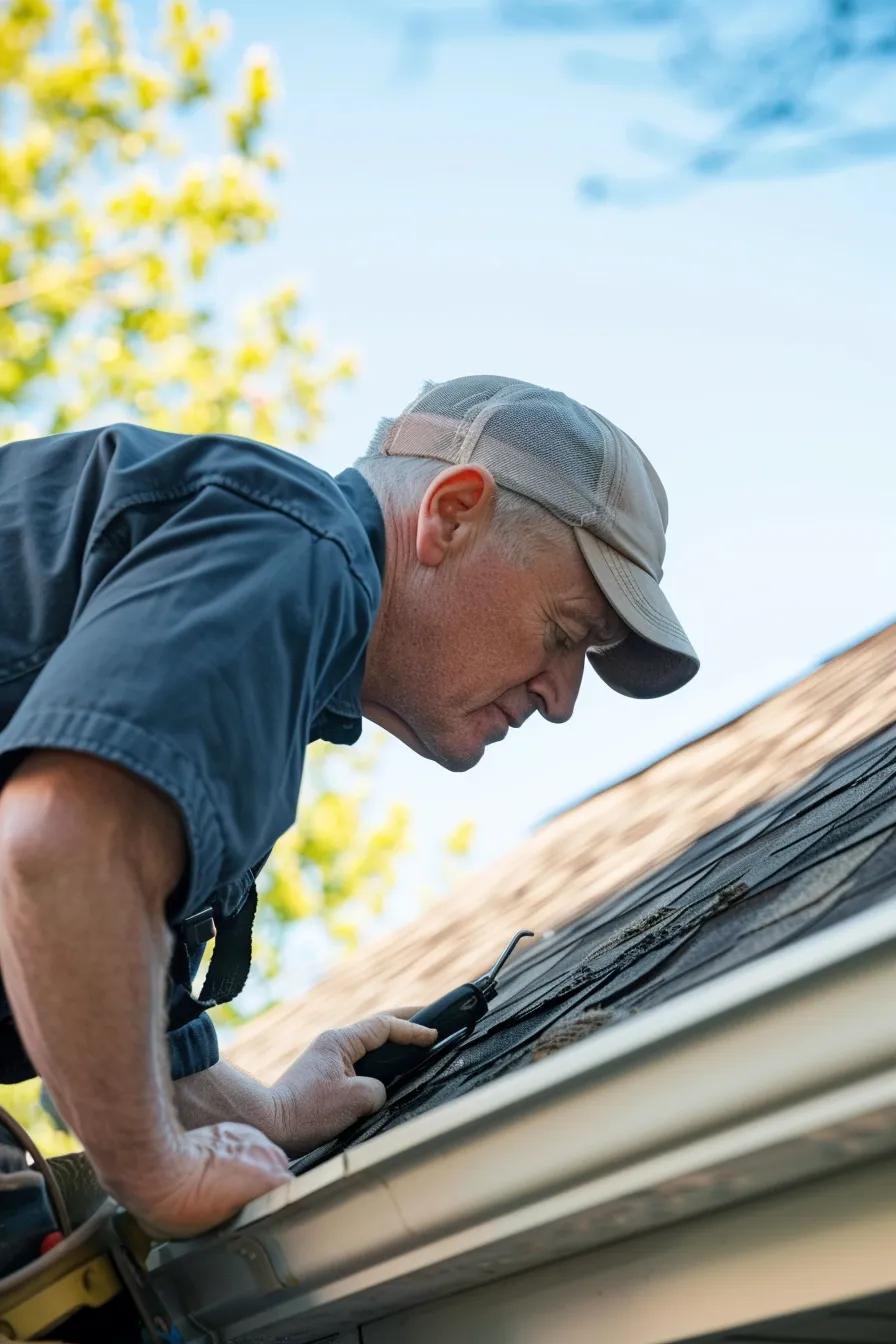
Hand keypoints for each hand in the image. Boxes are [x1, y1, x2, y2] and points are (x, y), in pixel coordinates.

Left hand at [108, 1122, 290, 1239]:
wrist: (157, 1168)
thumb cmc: (182, 1204)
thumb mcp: (219, 1229)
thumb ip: (245, 1219)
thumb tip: (243, 1224)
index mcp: (271, 1182)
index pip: (290, 1195)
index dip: (277, 1207)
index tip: (266, 1216)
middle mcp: (267, 1155)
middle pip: (280, 1173)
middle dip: (267, 1186)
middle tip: (245, 1203)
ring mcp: (251, 1138)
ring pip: (265, 1156)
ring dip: (254, 1168)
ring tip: (232, 1185)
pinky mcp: (233, 1127)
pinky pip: (246, 1144)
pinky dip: (238, 1155)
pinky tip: (220, 1168)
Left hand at [270, 1013, 437, 1154]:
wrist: (268, 1127)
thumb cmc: (307, 1112)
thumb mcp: (355, 1099)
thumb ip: (379, 1089)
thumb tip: (379, 1091)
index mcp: (340, 1041)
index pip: (384, 1026)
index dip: (412, 1028)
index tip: (433, 1034)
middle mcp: (333, 1045)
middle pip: (376, 1028)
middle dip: (404, 1025)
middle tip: (429, 1022)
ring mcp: (327, 1061)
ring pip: (368, 1047)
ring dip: (391, 1045)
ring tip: (415, 1045)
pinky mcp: (323, 1079)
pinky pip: (359, 1064)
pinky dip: (378, 1064)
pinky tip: (388, 1074)